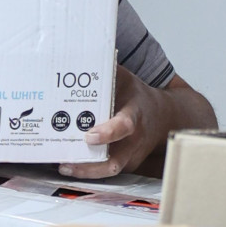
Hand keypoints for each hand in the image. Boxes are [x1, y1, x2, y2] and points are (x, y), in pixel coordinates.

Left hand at [60, 64, 167, 178]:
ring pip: (109, 171)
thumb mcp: (124, 79)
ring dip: (85, 172)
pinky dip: (89, 171)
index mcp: (134, 116)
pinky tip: (68, 164)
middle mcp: (134, 140)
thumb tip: (82, 54)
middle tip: (64, 162)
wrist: (162, 117)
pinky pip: (107, 170)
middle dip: (89, 166)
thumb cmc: (136, 96)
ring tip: (63, 166)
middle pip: (114, 161)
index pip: (124, 126)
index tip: (89, 136)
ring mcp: (131, 156)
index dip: (107, 133)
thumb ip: (107, 69)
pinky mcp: (126, 165)